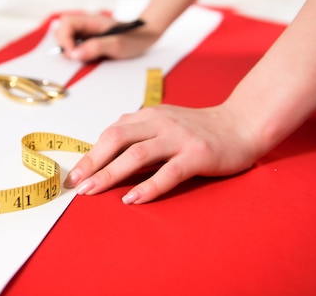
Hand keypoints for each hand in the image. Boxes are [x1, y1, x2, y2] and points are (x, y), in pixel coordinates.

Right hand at [54, 12, 159, 61]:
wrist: (147, 36)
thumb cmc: (135, 38)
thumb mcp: (117, 45)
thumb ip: (95, 48)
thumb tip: (74, 54)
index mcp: (92, 21)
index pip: (67, 24)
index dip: (64, 39)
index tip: (71, 54)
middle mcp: (88, 24)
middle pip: (63, 29)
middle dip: (63, 44)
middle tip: (73, 58)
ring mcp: (88, 32)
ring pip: (67, 36)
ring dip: (68, 48)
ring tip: (78, 59)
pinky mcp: (90, 39)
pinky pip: (76, 44)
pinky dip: (75, 51)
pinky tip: (84, 58)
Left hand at [63, 104, 260, 203]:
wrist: (241, 125)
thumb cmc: (199, 130)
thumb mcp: (164, 125)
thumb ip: (139, 134)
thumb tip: (106, 152)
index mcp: (149, 116)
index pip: (111, 133)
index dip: (90, 153)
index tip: (74, 174)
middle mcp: (160, 123)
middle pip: (116, 139)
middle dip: (92, 162)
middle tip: (76, 184)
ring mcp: (178, 138)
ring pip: (137, 154)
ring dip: (110, 174)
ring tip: (92, 192)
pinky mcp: (197, 155)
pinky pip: (168, 172)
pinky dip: (148, 187)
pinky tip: (132, 199)